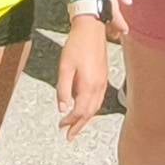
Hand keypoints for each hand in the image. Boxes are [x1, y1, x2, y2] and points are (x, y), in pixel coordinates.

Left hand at [56, 15, 109, 131]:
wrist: (91, 28)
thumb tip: (62, 109)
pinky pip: (99, 99)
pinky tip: (85, 110)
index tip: (61, 126)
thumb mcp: (64, 67)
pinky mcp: (103, 77)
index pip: (79, 111)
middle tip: (69, 136)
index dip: (70, 121)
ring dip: (86, 119)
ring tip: (76, 128)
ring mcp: (103, 82)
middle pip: (89, 113)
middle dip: (79, 126)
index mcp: (88, 85)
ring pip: (95, 107)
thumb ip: (63, 89)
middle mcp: (98, 86)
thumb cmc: (76, 45)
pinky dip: (91, 109)